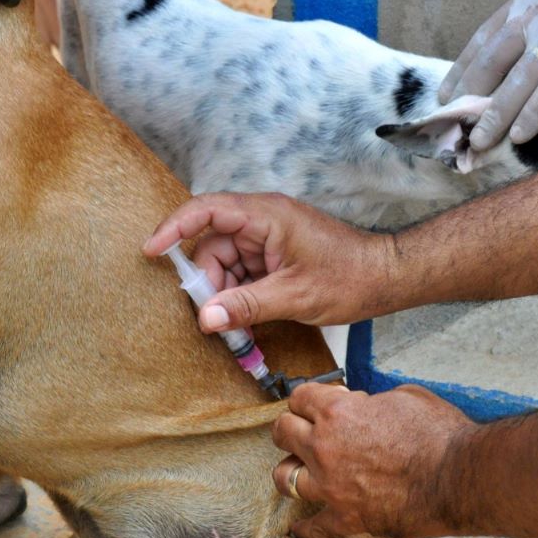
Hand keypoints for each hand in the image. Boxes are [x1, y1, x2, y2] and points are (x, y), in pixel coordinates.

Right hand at [144, 192, 397, 331]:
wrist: (385, 278)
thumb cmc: (348, 278)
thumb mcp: (293, 297)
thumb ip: (245, 306)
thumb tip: (205, 318)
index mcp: (266, 215)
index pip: (207, 209)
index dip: (174, 228)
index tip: (152, 252)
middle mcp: (263, 220)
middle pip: (213, 244)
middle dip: (208, 282)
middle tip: (211, 319)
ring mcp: (269, 237)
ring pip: (227, 262)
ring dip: (225, 294)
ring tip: (234, 327)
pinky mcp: (275, 254)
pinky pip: (244, 272)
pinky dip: (240, 295)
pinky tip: (245, 321)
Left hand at [270, 383, 474, 537]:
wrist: (459, 476)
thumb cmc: (440, 435)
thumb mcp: (407, 396)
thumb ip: (376, 401)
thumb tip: (371, 407)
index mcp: (339, 412)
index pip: (300, 397)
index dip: (309, 398)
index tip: (316, 403)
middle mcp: (325, 447)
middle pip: (283, 432)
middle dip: (292, 427)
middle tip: (302, 431)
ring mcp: (331, 486)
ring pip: (284, 477)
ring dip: (289, 471)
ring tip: (297, 472)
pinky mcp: (347, 518)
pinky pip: (314, 529)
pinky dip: (306, 530)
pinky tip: (300, 529)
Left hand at [439, 0, 537, 149]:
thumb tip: (534, 53)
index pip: (486, 36)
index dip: (464, 67)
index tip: (448, 92)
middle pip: (490, 61)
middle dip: (469, 97)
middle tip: (453, 126)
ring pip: (514, 82)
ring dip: (493, 117)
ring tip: (478, 142)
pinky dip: (531, 116)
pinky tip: (519, 137)